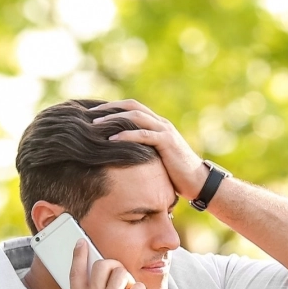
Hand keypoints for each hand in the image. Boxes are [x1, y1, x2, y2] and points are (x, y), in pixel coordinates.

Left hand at [93, 99, 207, 199]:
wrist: (198, 182)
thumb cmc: (176, 174)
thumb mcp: (155, 158)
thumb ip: (142, 151)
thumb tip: (121, 156)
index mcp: (157, 125)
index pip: (132, 108)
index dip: (112, 108)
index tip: (93, 113)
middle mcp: (161, 123)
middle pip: (131, 106)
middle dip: (109, 108)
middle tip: (88, 113)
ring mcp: (165, 131)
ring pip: (136, 117)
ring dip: (113, 119)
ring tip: (94, 126)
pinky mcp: (167, 143)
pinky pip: (144, 135)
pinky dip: (126, 136)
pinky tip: (111, 140)